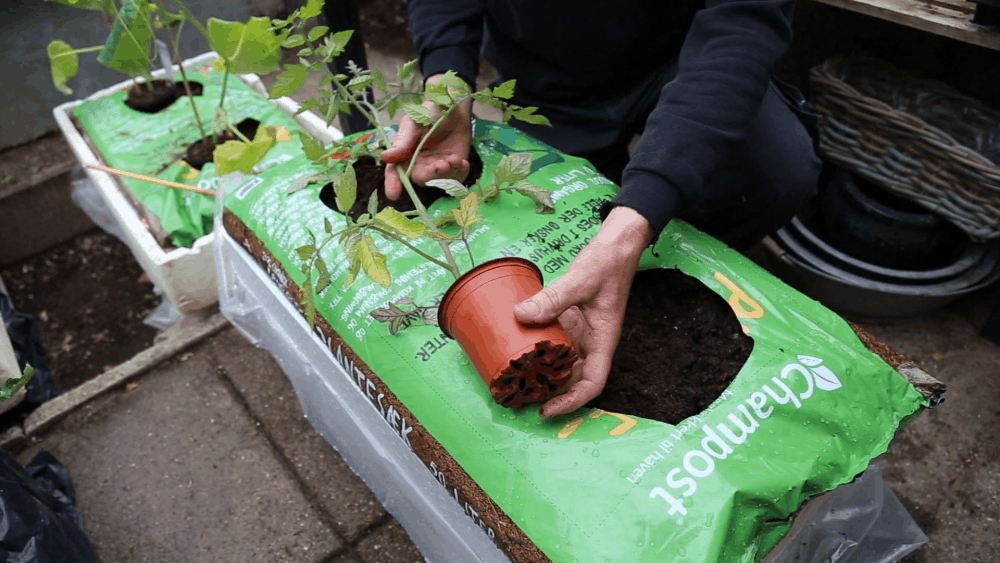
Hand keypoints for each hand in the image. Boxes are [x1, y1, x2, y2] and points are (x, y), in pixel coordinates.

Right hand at [380, 74, 472, 200]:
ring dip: (448, 173)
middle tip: (442, 164)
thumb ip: (403, 141)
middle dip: (431, 175)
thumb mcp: (415, 122)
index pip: (395, 172)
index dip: (393, 184)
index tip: (393, 195)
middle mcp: (419, 163)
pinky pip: (456, 178)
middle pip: (420, 178)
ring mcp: (436, 166)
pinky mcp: (453, 167)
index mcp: (404, 153)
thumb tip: (384, 158)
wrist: (454, 107)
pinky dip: (460, 172)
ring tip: (454, 159)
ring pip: (439, 181)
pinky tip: (461, 161)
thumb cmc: (430, 112)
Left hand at [514, 206, 652, 417]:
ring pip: (561, 363)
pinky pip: (552, 343)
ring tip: (514, 382)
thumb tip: (521, 314)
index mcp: (603, 340)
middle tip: (519, 397)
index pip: (592, 382)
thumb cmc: (607, 264)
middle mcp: (591, 343)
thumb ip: (553, 298)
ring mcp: (579, 334)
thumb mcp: (581, 280)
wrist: (613, 247)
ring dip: (541, 374)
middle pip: (573, 379)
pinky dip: (537, 351)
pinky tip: (516, 351)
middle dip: (550, 393)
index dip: (572, 401)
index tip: (547, 409)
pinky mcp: (567, 323)